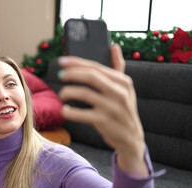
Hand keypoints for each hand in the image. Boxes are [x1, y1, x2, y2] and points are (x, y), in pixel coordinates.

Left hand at [58, 44, 148, 176]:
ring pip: (85, 94)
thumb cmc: (123, 109)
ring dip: (69, 92)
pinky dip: (70, 111)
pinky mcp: (105, 122)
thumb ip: (118, 68)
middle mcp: (120, 93)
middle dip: (72, 74)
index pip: (96, 66)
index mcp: (123, 81)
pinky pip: (83, 114)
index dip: (77, 62)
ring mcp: (113, 108)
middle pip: (91, 76)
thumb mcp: (124, 89)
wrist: (131, 138)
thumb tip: (114, 46)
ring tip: (62, 94)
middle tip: (60, 75)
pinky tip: (65, 110)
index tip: (61, 61)